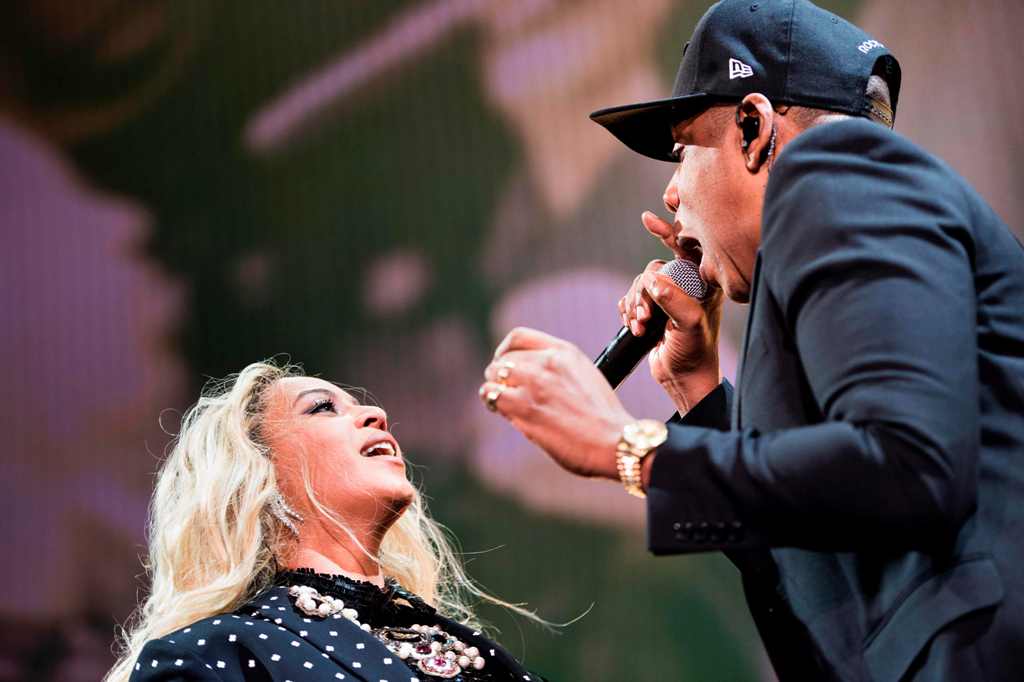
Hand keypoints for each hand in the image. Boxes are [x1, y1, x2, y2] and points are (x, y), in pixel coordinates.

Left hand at [480, 327, 635, 479]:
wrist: (614, 441)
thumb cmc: (604, 419)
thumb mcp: (585, 377)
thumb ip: (559, 371)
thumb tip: (529, 378)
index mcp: (565, 351)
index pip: (518, 337)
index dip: (505, 350)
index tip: (503, 362)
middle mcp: (548, 362)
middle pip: (503, 358)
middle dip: (500, 375)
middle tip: (504, 390)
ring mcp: (534, 383)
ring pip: (493, 375)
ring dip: (493, 388)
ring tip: (500, 401)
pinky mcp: (524, 407)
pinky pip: (491, 395)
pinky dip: (492, 402)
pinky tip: (501, 410)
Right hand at [618, 212, 723, 411]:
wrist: (683, 379)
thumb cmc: (695, 353)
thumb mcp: (689, 325)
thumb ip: (673, 300)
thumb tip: (653, 282)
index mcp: (702, 283)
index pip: (684, 249)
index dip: (667, 232)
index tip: (647, 219)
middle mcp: (685, 286)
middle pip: (653, 270)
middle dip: (643, 292)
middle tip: (645, 315)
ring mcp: (667, 298)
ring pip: (639, 285)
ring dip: (635, 306)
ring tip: (641, 326)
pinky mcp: (652, 310)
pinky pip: (631, 299)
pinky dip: (628, 312)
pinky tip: (635, 327)